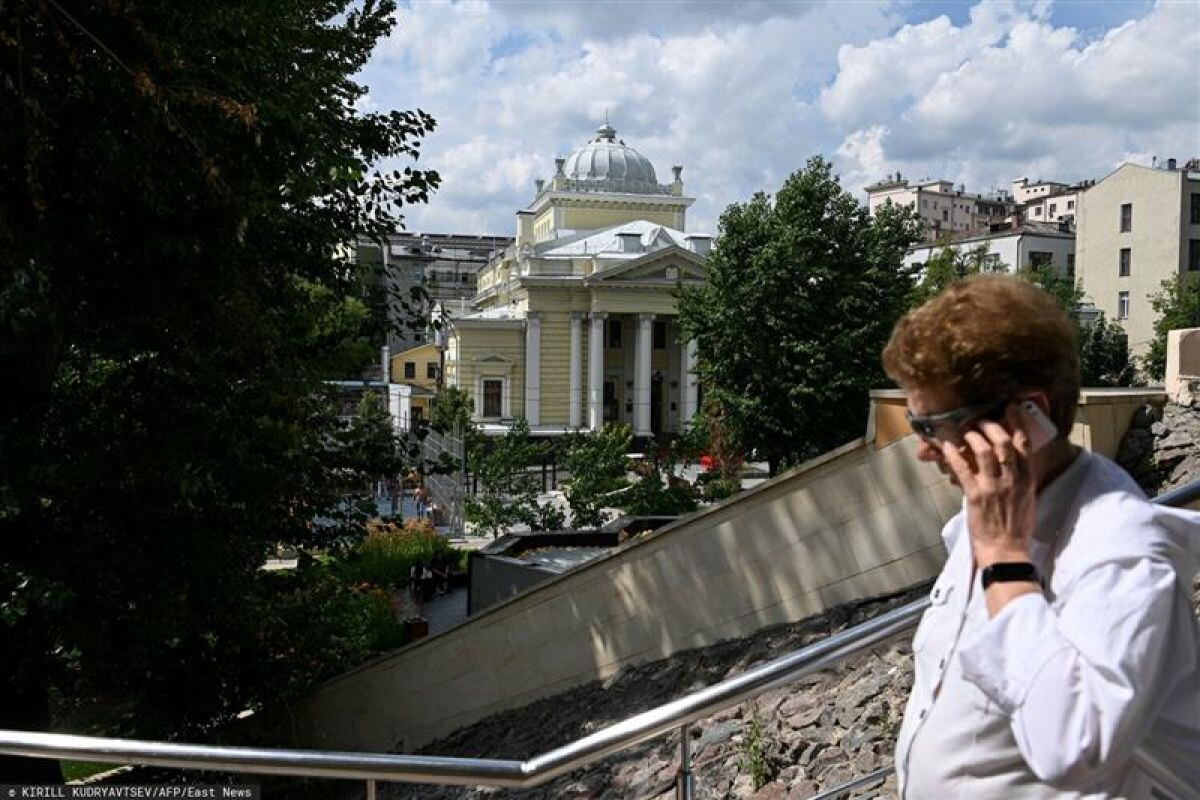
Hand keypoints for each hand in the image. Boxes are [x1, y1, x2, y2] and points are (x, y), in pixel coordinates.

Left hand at [939, 403, 1036, 568]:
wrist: (1007, 551)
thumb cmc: (1016, 528)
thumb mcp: (1026, 498)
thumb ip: (1020, 478)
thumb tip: (1011, 462)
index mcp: (1027, 479)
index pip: (1025, 444)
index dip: (1017, 422)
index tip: (1011, 408)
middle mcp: (1012, 479)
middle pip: (1002, 442)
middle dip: (991, 426)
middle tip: (981, 421)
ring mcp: (994, 486)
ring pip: (983, 451)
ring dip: (972, 437)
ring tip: (965, 432)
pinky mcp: (976, 495)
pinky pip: (962, 469)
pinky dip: (953, 455)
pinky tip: (947, 447)